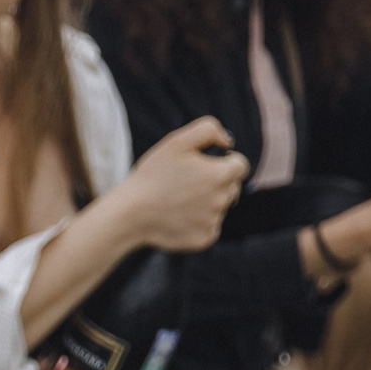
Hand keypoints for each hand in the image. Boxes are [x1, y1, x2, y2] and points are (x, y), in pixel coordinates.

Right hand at [113, 116, 248, 252]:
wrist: (129, 214)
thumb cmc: (152, 176)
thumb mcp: (177, 141)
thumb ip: (208, 130)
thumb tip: (227, 142)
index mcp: (220, 175)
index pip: (241, 165)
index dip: (226, 162)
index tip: (207, 166)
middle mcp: (222, 200)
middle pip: (232, 188)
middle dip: (216, 184)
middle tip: (187, 185)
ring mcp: (213, 222)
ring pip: (220, 208)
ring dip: (206, 203)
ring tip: (178, 202)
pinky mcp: (204, 239)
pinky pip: (210, 228)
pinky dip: (198, 223)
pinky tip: (178, 218)